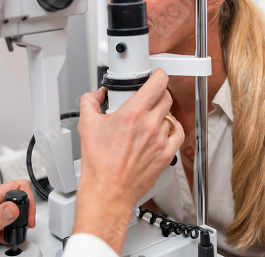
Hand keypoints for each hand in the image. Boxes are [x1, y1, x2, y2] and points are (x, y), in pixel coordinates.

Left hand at [0, 179, 35, 256]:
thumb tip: (13, 207)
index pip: (19, 186)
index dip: (28, 199)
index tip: (28, 216)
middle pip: (20, 197)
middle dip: (26, 212)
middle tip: (26, 224)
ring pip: (18, 210)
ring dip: (18, 223)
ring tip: (12, 232)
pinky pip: (12, 222)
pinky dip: (11, 231)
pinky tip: (4, 237)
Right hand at [73, 69, 183, 252]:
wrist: (108, 190)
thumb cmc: (99, 164)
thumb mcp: (86, 125)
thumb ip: (90, 102)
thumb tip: (96, 95)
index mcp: (133, 114)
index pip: (157, 83)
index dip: (158, 74)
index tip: (155, 74)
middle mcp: (150, 125)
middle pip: (165, 97)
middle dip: (156, 93)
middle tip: (144, 98)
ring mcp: (160, 141)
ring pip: (170, 115)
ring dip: (161, 112)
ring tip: (148, 118)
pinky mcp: (166, 155)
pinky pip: (177, 134)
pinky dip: (171, 129)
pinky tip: (161, 130)